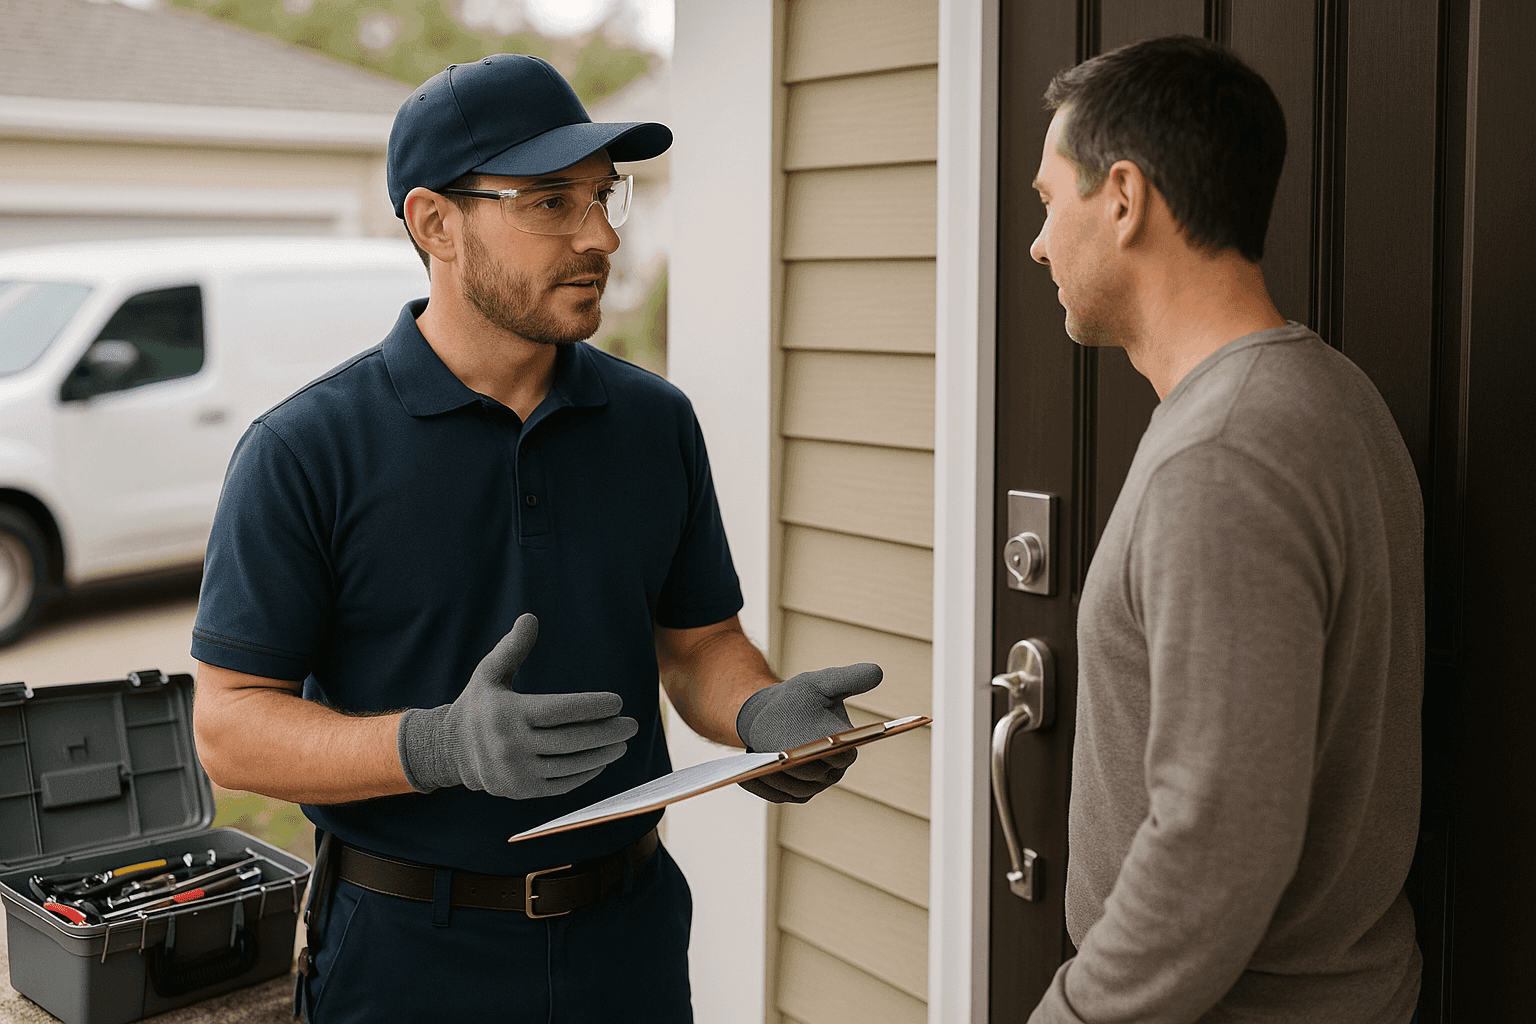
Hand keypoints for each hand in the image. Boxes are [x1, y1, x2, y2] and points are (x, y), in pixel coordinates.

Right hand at [397, 614, 638, 798]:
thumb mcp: (489, 673)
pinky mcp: (522, 790)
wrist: (451, 751)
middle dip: (607, 732)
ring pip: (570, 765)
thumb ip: (512, 648)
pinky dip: (586, 774)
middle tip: (632, 725)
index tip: (617, 702)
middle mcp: (510, 745)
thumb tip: (530, 618)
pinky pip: (562, 784)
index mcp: (506, 714)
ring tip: (623, 743)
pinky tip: (602, 760)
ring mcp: (516, 772)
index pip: (560, 710)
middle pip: (571, 740)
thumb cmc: (479, 705)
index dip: (592, 706)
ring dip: (602, 755)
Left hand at [734, 663, 881, 803]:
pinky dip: (758, 785)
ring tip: (758, 766)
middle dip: (799, 765)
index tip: (819, 741)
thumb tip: (878, 671)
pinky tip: (744, 775)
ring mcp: (808, 787)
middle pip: (814, 774)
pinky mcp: (786, 794)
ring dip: (776, 778)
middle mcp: (830, 773)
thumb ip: (850, 679)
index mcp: (845, 750)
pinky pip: (771, 793)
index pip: (843, 756)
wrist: (770, 712)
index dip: (832, 750)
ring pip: (792, 787)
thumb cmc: (799, 698)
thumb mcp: (822, 683)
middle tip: (782, 756)